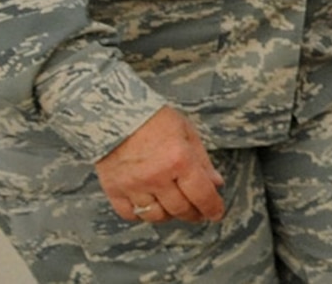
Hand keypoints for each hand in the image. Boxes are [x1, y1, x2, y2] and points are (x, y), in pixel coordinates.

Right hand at [95, 106, 225, 223]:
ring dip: (169, 215)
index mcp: (179, 160)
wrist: (116, 114)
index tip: (217, 214)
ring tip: (174, 207)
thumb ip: (202, 162)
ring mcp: (133, 186)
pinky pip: (131, 215)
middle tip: (198, 213)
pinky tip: (150, 205)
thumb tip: (216, 185)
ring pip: (156, 216)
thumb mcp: (187, 133)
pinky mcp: (114, 190)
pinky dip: (143, 215)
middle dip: (193, 214)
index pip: (202, 194)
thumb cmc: (155, 120)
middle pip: (180, 209)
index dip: (212, 208)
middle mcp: (157, 177)